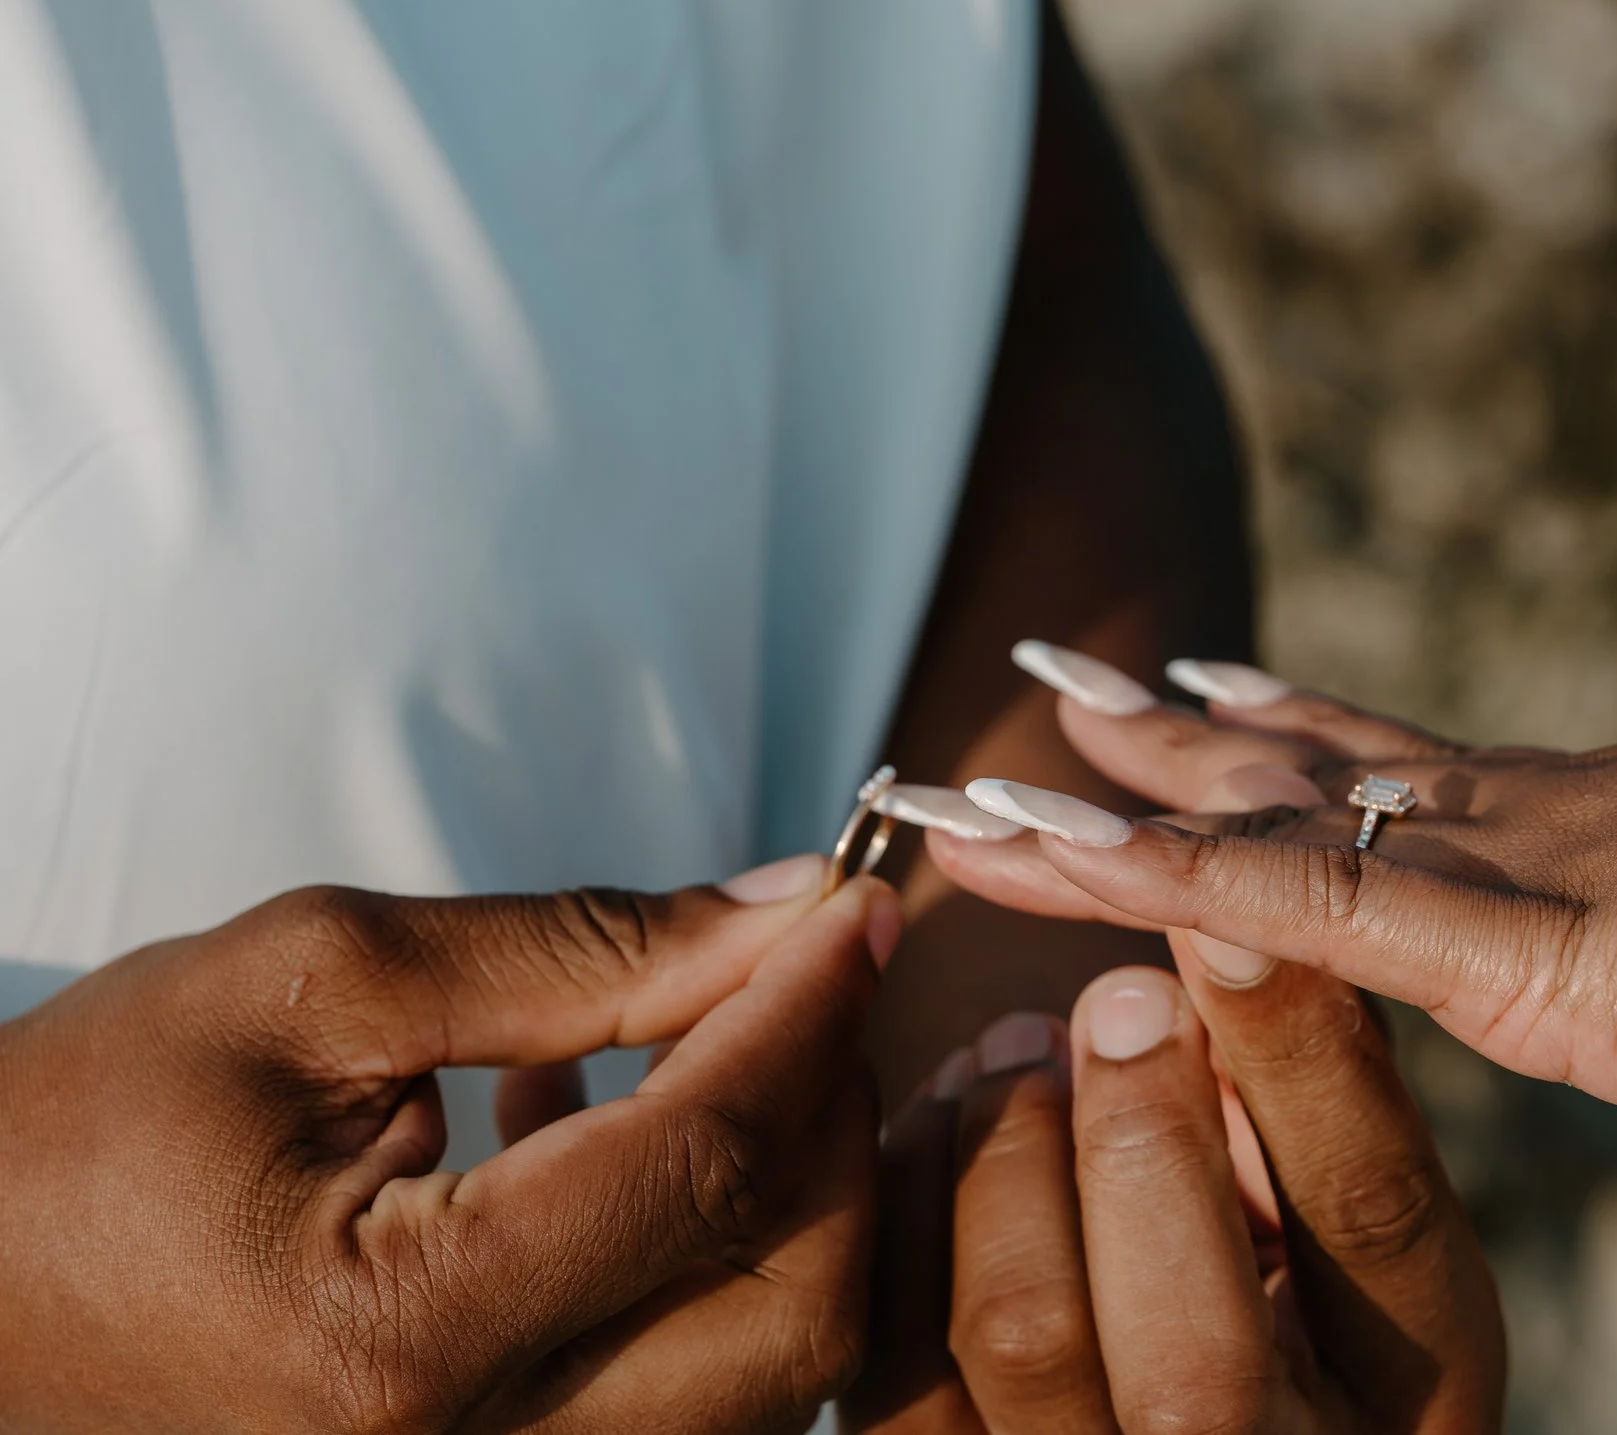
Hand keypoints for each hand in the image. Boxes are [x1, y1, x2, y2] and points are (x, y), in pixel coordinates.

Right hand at [0, 862, 897, 1432]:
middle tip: (803, 987)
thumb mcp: (312, 983)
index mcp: (403, 1343)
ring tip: (713, 1047)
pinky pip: (683, 1394)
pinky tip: (621, 1131)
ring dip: (787, 1197)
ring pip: (766, 1370)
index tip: (853, 912)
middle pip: (788, 1305)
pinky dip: (710, 1261)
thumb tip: (781, 915)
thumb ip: (574, 948)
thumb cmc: (79, 1130)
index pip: (701, 1166)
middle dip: (828, 1123)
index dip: (803, 1017)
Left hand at [840, 948, 1504, 1434]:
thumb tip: (1215, 934)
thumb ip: (1308, 1104)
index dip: (1299, 1053)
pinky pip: (894, 1341)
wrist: (1169, 1419)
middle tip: (1115, 999)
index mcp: (1411, 1397)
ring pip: (1025, 1330)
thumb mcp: (1352, 1218)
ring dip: (1013, 1144)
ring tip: (1018, 1045)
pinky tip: (950, 1110)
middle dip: (1143, 1134)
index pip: (1372, 1222)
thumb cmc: (1289, 1284)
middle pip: (1195, 1357)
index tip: (1226, 920)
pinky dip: (913, 1189)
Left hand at [924, 647, 1616, 1126]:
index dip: (1279, 731)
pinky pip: (1320, 916)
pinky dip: (1191, 891)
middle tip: (1040, 676)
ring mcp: (1515, 881)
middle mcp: (1524, 825)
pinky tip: (1080, 861)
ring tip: (978, 767)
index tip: (1186, 691)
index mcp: (1586, 826)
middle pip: (1298, 767)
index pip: (1395, 767)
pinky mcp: (1528, 958)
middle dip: (1156, 738)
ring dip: (1112, 812)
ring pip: (1264, 833)